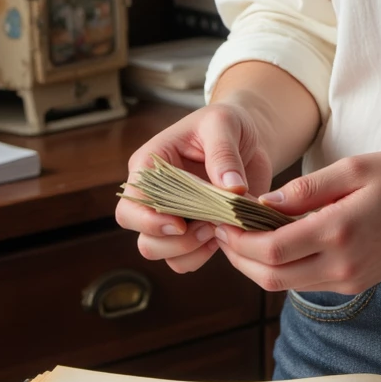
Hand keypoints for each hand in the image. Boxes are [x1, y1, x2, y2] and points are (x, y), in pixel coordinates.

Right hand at [115, 101, 273, 275]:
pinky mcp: (195, 230)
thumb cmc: (226, 122)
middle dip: (174, 241)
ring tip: (219, 229)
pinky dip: (203, 255)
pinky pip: (185, 259)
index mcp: (149, 166)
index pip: (131, 203)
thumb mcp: (223, 124)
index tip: (181, 224)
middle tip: (209, 225)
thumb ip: (223, 154)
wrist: (249, 135)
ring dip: (190, 250)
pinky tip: (224, 235)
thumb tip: (233, 189)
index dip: (149, 220)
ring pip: (161, 253)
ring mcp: (173, 216)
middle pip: (143, 237)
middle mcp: (155, 195)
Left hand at [212, 150, 380, 294]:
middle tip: (223, 232)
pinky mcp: (357, 283)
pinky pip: (308, 283)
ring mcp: (351, 279)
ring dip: (259, 266)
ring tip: (244, 236)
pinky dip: (285, 268)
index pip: (272, 249)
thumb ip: (308, 188)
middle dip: (239, 257)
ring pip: (287, 285)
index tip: (222, 222)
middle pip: (271, 277)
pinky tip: (279, 242)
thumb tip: (264, 202)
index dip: (239, 240)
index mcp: (340, 231)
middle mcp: (343, 264)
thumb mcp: (355, 168)